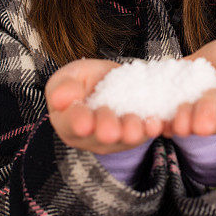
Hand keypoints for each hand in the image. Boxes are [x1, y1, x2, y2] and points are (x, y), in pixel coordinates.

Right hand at [45, 59, 163, 154]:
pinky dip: (151, 128)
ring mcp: (115, 139)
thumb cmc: (83, 81)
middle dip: (107, 130)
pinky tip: (156, 122)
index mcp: (67, 121)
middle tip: (112, 131)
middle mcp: (91, 136)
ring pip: (124, 138)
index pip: (70, 123)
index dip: (78, 122)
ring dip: (131, 133)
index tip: (84, 123)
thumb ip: (64, 86)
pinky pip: (145, 133)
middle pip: (98, 136)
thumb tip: (60, 98)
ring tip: (136, 127)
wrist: (108, 82)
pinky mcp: (137, 135)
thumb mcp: (70, 76)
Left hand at [161, 34, 215, 138]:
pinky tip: (162, 126)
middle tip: (201, 126)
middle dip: (209, 117)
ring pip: (198, 122)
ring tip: (180, 126)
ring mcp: (208, 118)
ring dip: (188, 124)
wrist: (209, 65)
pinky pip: (176, 124)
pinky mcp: (185, 119)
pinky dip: (167, 126)